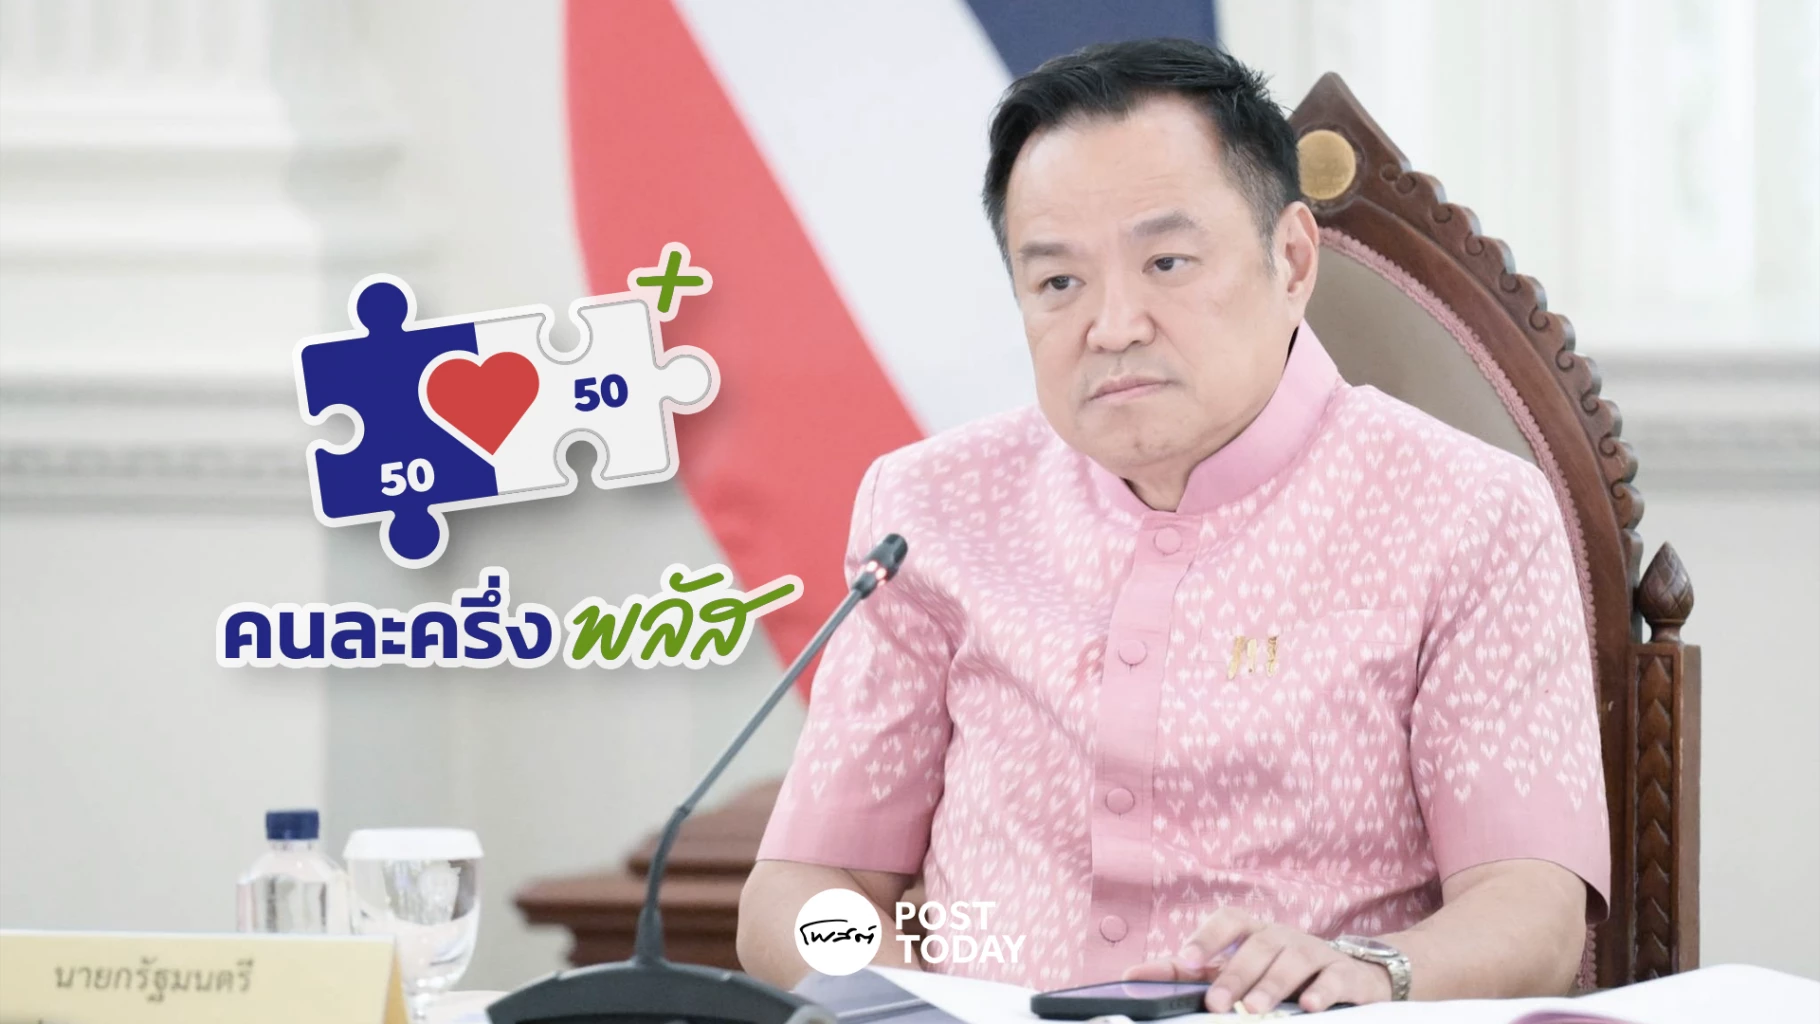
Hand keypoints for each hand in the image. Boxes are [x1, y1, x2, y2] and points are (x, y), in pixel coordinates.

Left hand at [1123, 909, 1393, 1013]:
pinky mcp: (1347, 975)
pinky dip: (1322, 991)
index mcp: (1254, 932)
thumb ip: (1186, 974)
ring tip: (1255, 1008)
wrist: (1352, 974)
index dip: (1207, 937)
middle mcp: (1284, 936)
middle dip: (1236, 974)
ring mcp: (1317, 953)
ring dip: (1273, 984)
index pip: (1229, 920)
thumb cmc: (1278, 972)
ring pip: (1294, 960)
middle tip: (1216, 1002)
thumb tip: (1131, 975)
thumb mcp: (1235, 970)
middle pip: (1259, 945)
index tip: (1185, 962)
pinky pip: (1336, 979)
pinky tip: (1307, 1006)